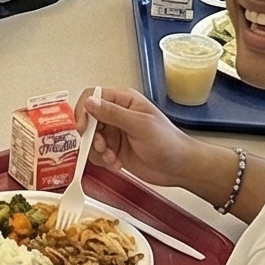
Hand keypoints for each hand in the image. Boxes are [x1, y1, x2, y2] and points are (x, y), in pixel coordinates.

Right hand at [80, 83, 198, 190]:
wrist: (179, 168)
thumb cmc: (169, 142)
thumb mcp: (140, 125)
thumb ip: (113, 113)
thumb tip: (90, 102)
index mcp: (124, 100)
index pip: (93, 96)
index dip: (84, 110)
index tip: (84, 127)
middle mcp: (116, 114)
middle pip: (88, 118)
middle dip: (91, 135)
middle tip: (102, 146)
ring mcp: (114, 132)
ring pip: (90, 138)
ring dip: (97, 150)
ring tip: (112, 156)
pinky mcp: (113, 149)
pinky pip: (96, 153)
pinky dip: (103, 160)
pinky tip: (116, 163)